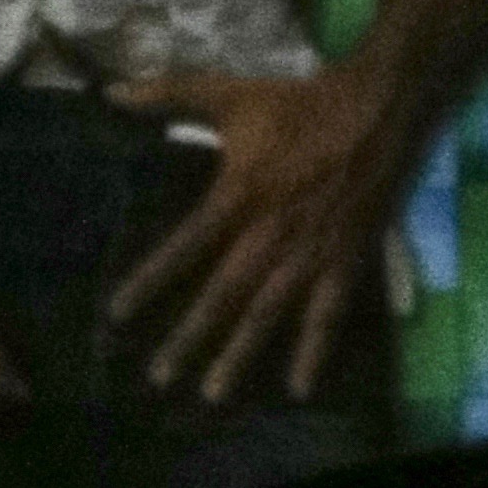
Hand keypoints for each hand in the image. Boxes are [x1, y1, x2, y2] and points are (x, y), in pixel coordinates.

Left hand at [100, 66, 404, 406]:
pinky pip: (327, 316)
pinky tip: (298, 389)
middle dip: (189, 337)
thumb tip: (111, 92)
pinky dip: (314, 353)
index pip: (184, 246)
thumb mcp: (230, 94)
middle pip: (222, 295)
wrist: (376, 110)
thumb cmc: (297, 104)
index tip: (118, 314)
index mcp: (238, 195)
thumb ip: (169, 95)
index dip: (150, 280)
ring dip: (239, 355)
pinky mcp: (345, 262)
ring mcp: (310, 253)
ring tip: (212, 394)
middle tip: (159, 378)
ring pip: (269, 314)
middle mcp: (270, 233)